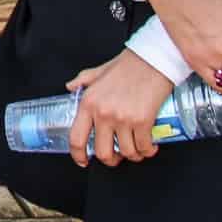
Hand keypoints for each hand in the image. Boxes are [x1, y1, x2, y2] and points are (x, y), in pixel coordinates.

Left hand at [65, 49, 173, 167]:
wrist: (151, 60)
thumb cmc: (126, 66)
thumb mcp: (97, 72)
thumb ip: (82, 81)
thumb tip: (70, 86)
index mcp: (88, 104)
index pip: (76, 138)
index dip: (78, 155)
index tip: (83, 160)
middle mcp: (103, 114)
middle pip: (103, 152)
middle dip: (111, 159)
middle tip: (117, 156)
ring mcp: (123, 119)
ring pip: (127, 153)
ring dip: (133, 156)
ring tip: (136, 149)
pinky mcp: (143, 122)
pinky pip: (144, 147)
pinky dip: (148, 151)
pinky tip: (150, 146)